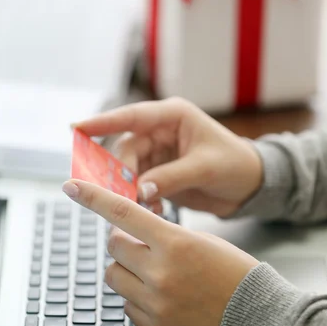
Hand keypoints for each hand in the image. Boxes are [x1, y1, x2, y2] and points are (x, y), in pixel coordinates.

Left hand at [62, 179, 258, 325]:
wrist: (259, 319)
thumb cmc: (236, 273)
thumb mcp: (203, 241)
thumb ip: (164, 237)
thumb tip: (130, 234)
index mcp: (176, 243)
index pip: (123, 213)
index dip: (93, 197)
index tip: (70, 186)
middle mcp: (160, 272)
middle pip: (114, 246)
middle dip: (123, 241)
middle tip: (141, 244)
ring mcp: (155, 303)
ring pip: (114, 275)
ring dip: (127, 270)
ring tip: (154, 274)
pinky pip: (127, 305)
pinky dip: (137, 298)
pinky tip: (164, 298)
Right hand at [74, 97, 262, 216]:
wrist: (250, 187)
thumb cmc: (236, 166)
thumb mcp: (205, 167)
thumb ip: (171, 176)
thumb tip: (140, 191)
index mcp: (173, 117)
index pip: (132, 116)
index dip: (102, 122)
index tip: (76, 128)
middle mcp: (160, 132)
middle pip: (125, 149)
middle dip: (120, 173)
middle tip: (124, 196)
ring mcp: (158, 153)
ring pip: (128, 170)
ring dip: (130, 190)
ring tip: (145, 206)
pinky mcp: (159, 173)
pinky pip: (138, 184)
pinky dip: (141, 199)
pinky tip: (155, 209)